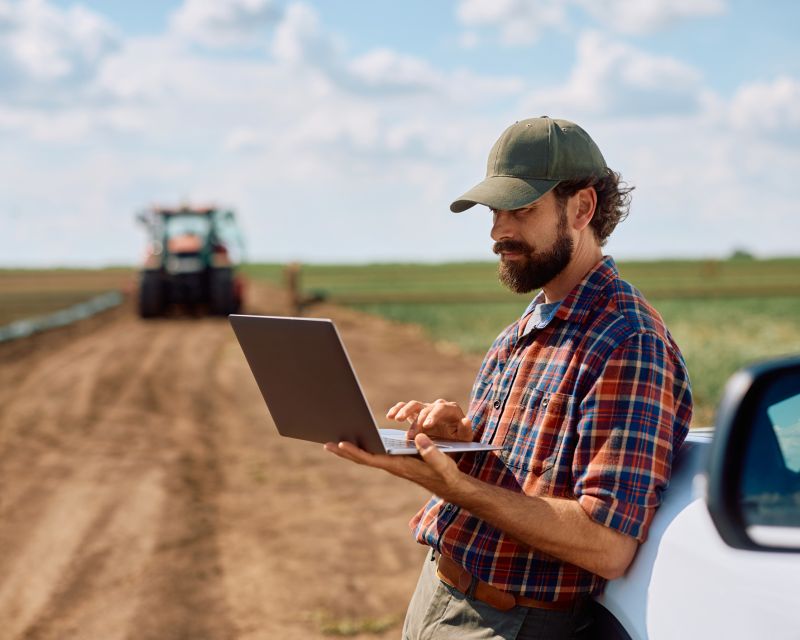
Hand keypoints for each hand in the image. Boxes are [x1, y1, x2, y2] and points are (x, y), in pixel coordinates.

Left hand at [324, 433, 463, 497]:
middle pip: (363, 459)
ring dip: (351, 450)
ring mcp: (393, 465)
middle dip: (345, 451)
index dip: (356, 451)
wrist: (451, 487)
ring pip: (367, 457)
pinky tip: (356, 441)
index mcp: (400, 466)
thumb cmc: (447, 475)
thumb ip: (432, 452)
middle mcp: (392, 466)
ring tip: (334, 440)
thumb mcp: (444, 463)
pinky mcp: (396, 462)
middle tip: (325, 443)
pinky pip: (374, 455)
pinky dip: (362, 448)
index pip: (372, 459)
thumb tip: (419, 437)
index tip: (340, 443)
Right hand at [386, 399, 472, 441]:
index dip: (433, 415)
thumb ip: (465, 430)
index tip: (426, 426)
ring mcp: (426, 408)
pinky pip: (404, 407)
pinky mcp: (415, 413)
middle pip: (425, 408)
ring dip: (405, 411)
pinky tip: (390, 416)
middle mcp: (438, 406)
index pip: (441, 409)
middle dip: (417, 422)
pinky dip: (397, 409)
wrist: (451, 444)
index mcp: (451, 410)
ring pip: (414, 405)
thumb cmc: (459, 441)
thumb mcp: (465, 439)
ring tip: (397, 419)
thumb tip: (466, 420)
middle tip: (410, 436)